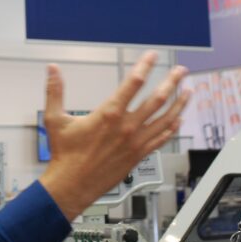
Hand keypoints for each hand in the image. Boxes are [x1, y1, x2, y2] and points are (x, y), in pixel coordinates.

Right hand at [39, 51, 190, 219]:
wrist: (72, 185)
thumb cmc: (64, 155)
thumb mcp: (54, 119)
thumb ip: (55, 91)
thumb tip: (52, 69)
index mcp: (109, 114)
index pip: (133, 83)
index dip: (145, 66)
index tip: (152, 56)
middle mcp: (127, 127)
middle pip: (157, 99)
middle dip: (172, 82)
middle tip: (181, 71)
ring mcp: (135, 142)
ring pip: (165, 119)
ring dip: (179, 104)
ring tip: (188, 91)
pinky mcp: (138, 155)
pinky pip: (161, 139)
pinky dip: (172, 128)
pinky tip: (178, 120)